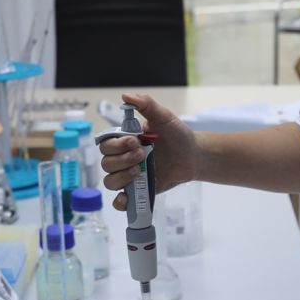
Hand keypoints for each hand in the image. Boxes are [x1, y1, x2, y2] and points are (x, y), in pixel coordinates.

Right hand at [99, 93, 199, 210]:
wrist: (193, 156)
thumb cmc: (177, 134)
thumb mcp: (163, 116)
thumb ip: (146, 104)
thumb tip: (125, 96)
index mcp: (124, 141)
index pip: (105, 144)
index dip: (116, 145)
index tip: (134, 141)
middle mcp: (123, 159)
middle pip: (106, 163)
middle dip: (122, 159)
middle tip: (142, 154)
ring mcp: (129, 177)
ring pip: (109, 182)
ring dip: (121, 177)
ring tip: (139, 171)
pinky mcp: (138, 192)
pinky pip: (120, 202)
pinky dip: (120, 203)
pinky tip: (127, 197)